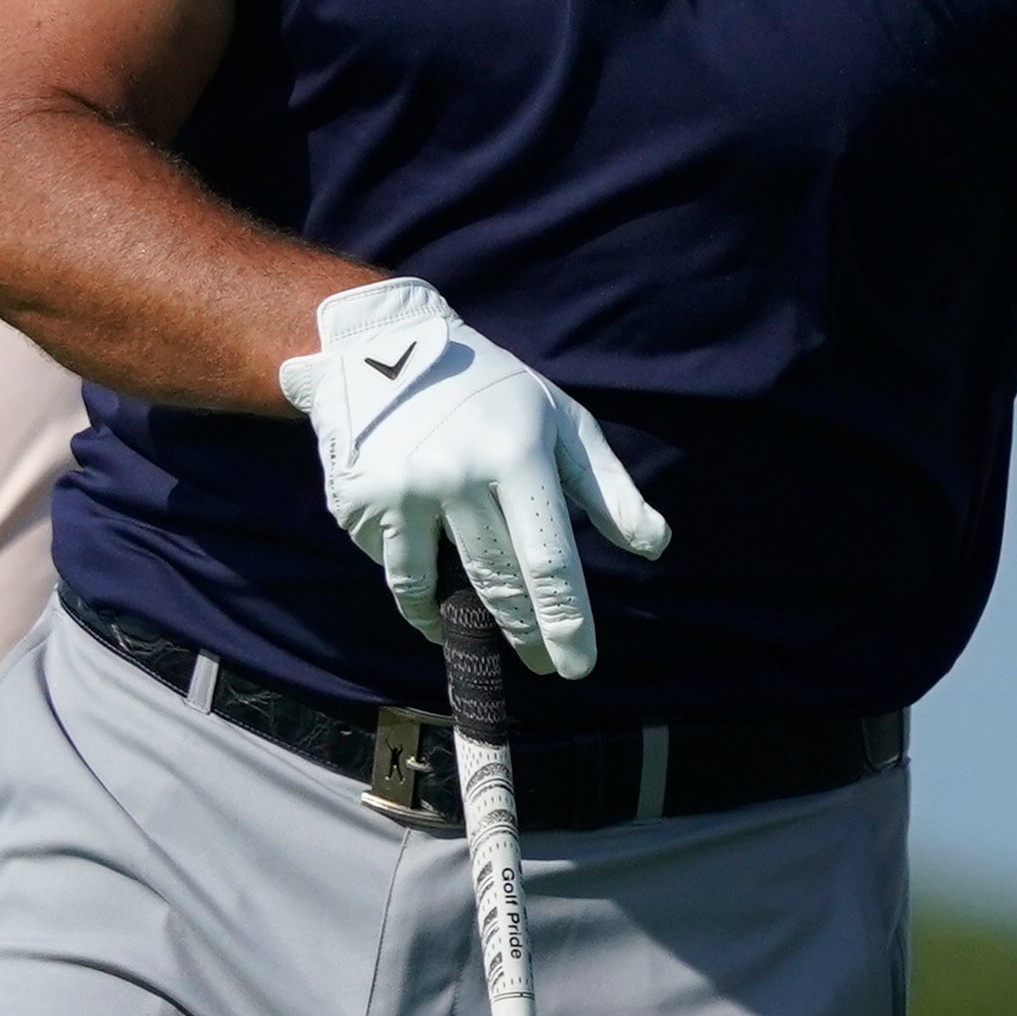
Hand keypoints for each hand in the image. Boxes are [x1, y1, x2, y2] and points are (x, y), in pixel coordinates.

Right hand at [277, 278, 670, 678]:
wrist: (381, 348)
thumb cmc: (491, 390)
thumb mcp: (559, 420)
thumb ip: (607, 487)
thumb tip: (655, 546)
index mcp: (516, 454)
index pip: (548, 557)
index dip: (565, 618)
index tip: (578, 665)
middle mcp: (458, 475)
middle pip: (497, 580)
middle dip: (525, 633)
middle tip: (545, 667)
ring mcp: (402, 491)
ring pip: (434, 586)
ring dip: (459, 621)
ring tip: (478, 637)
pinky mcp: (361, 503)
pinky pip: (394, 565)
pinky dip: (414, 584)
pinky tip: (430, 592)